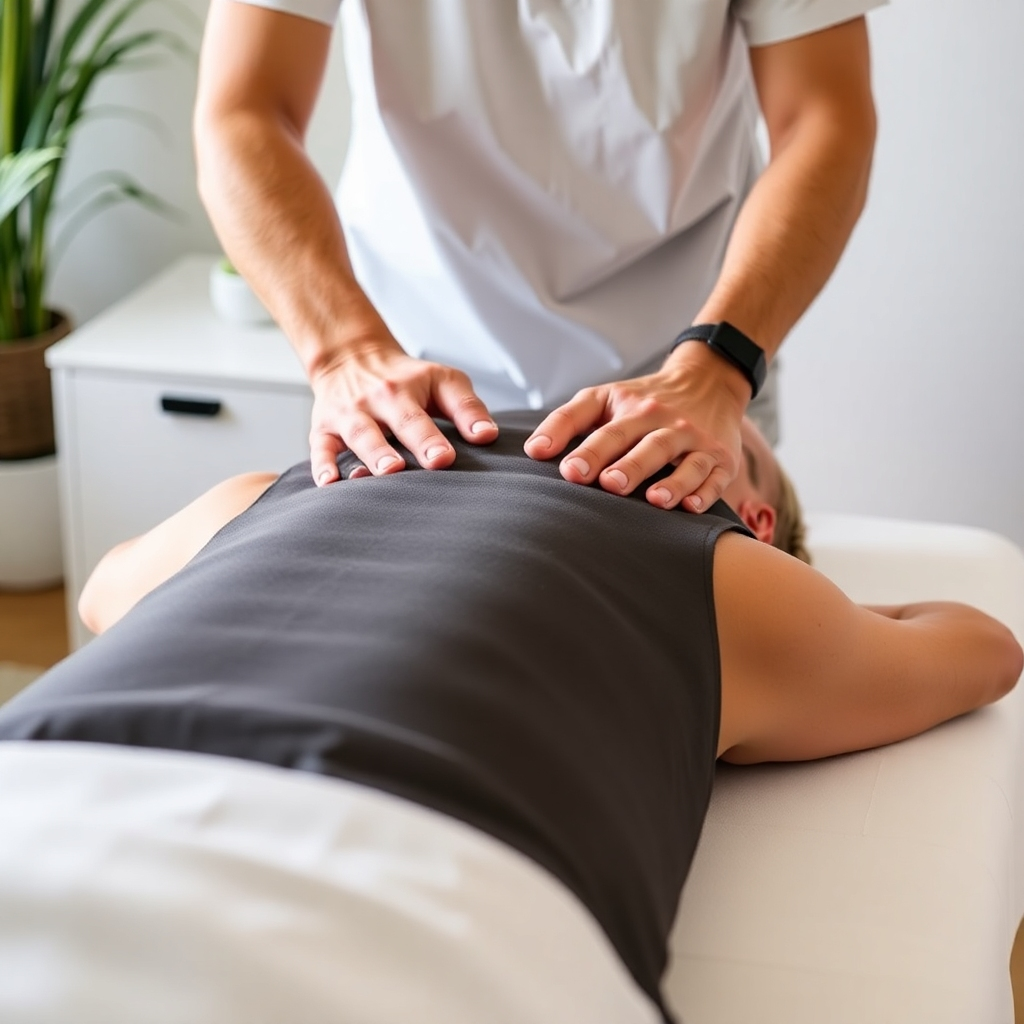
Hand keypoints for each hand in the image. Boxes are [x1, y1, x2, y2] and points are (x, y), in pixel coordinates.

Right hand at [309, 335, 497, 485]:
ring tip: (386, 473)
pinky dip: (323, 465)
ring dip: (372, 454)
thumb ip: (466, 408)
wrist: (351, 357)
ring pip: (360, 436)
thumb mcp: (442, 381)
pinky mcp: (324, 429)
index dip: (434, 438)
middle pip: (396, 424)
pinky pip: (321, 448)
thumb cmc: (405, 378)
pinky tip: (330, 484)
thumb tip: (488, 436)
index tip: (445, 458)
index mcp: (409, 389)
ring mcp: (350, 415)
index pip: (424, 415)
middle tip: (422, 464)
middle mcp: (378, 400)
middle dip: (411, 444)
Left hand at [524, 342, 748, 510]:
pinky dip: (706, 492)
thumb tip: (534, 450)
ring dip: (672, 482)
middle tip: (609, 484)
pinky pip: (716, 478)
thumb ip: (566, 420)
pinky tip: (692, 507)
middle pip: (648, 445)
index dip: (589, 450)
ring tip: (654, 500)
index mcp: (633, 409)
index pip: (608, 430)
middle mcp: (666, 423)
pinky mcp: (722, 460)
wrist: (708, 381)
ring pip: (685, 462)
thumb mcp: (603, 398)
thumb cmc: (642, 400)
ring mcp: (696, 441)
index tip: (569, 470)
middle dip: (630, 465)